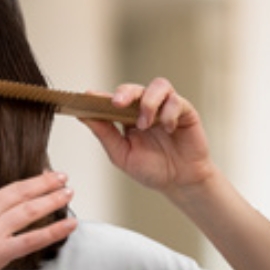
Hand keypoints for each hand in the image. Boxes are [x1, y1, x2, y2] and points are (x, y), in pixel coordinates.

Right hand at [0, 172, 75, 269]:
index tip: (37, 176)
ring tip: (67, 193)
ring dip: (53, 199)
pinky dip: (55, 230)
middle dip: (44, 181)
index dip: (22, 178)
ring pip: (29, 209)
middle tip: (61, 176)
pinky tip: (69, 224)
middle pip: (19, 189)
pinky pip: (33, 238)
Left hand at [80, 78, 215, 194]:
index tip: (88, 96)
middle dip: (124, 93)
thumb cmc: (151, 169)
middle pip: (133, 88)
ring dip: (148, 102)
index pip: (112, 100)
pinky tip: (168, 129)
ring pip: (158, 85)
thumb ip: (105, 135)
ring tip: (144, 124)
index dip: (100, 96)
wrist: (180, 183)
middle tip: (117, 103)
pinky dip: (169, 113)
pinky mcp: (185, 112)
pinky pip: (177, 101)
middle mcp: (145, 109)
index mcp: (127, 118)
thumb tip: (83, 116)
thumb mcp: (122, 155)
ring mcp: (166, 108)